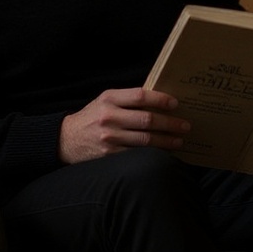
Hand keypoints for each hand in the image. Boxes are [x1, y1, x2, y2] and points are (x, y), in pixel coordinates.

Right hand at [58, 88, 189, 163]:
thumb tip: (159, 100)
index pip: (140, 96)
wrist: (66, 139)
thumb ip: (127, 99)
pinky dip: (153, 154)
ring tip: (179, 140)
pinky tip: (164, 153)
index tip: (176, 104)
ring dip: (166, 141)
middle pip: (147, 120)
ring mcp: (109, 137)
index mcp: (109, 99)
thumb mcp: (105, 101)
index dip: (160, 99)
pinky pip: (137, 154)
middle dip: (170, 123)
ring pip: (145, 140)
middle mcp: (109, 117)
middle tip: (185, 126)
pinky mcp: (109, 155)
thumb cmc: (92, 117)